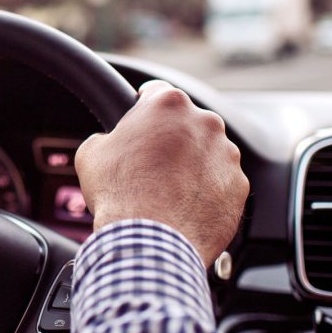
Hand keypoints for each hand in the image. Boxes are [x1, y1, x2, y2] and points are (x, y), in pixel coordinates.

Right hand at [74, 80, 248, 265]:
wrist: (150, 241)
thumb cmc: (120, 193)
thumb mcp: (92, 153)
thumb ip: (108, 137)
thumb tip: (112, 143)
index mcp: (168, 104)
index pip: (156, 91)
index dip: (143, 105)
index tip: (140, 118)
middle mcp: (205, 122)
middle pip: (186, 122)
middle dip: (171, 138)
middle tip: (150, 162)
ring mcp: (227, 154)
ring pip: (207, 151)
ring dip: (192, 163)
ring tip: (168, 190)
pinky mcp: (239, 185)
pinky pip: (221, 181)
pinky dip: (207, 190)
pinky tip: (184, 205)